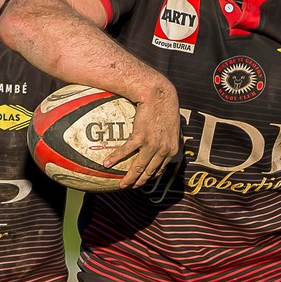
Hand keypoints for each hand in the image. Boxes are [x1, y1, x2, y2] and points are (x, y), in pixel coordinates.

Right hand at [106, 72, 182, 188]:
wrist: (159, 95)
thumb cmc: (165, 106)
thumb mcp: (173, 124)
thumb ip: (171, 135)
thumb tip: (168, 138)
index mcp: (172, 149)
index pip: (161, 168)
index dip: (151, 176)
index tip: (143, 181)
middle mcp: (163, 150)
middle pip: (149, 172)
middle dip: (139, 182)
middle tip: (130, 187)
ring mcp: (152, 145)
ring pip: (138, 167)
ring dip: (128, 178)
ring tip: (120, 184)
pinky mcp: (141, 137)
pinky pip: (126, 152)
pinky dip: (115, 159)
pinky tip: (106, 164)